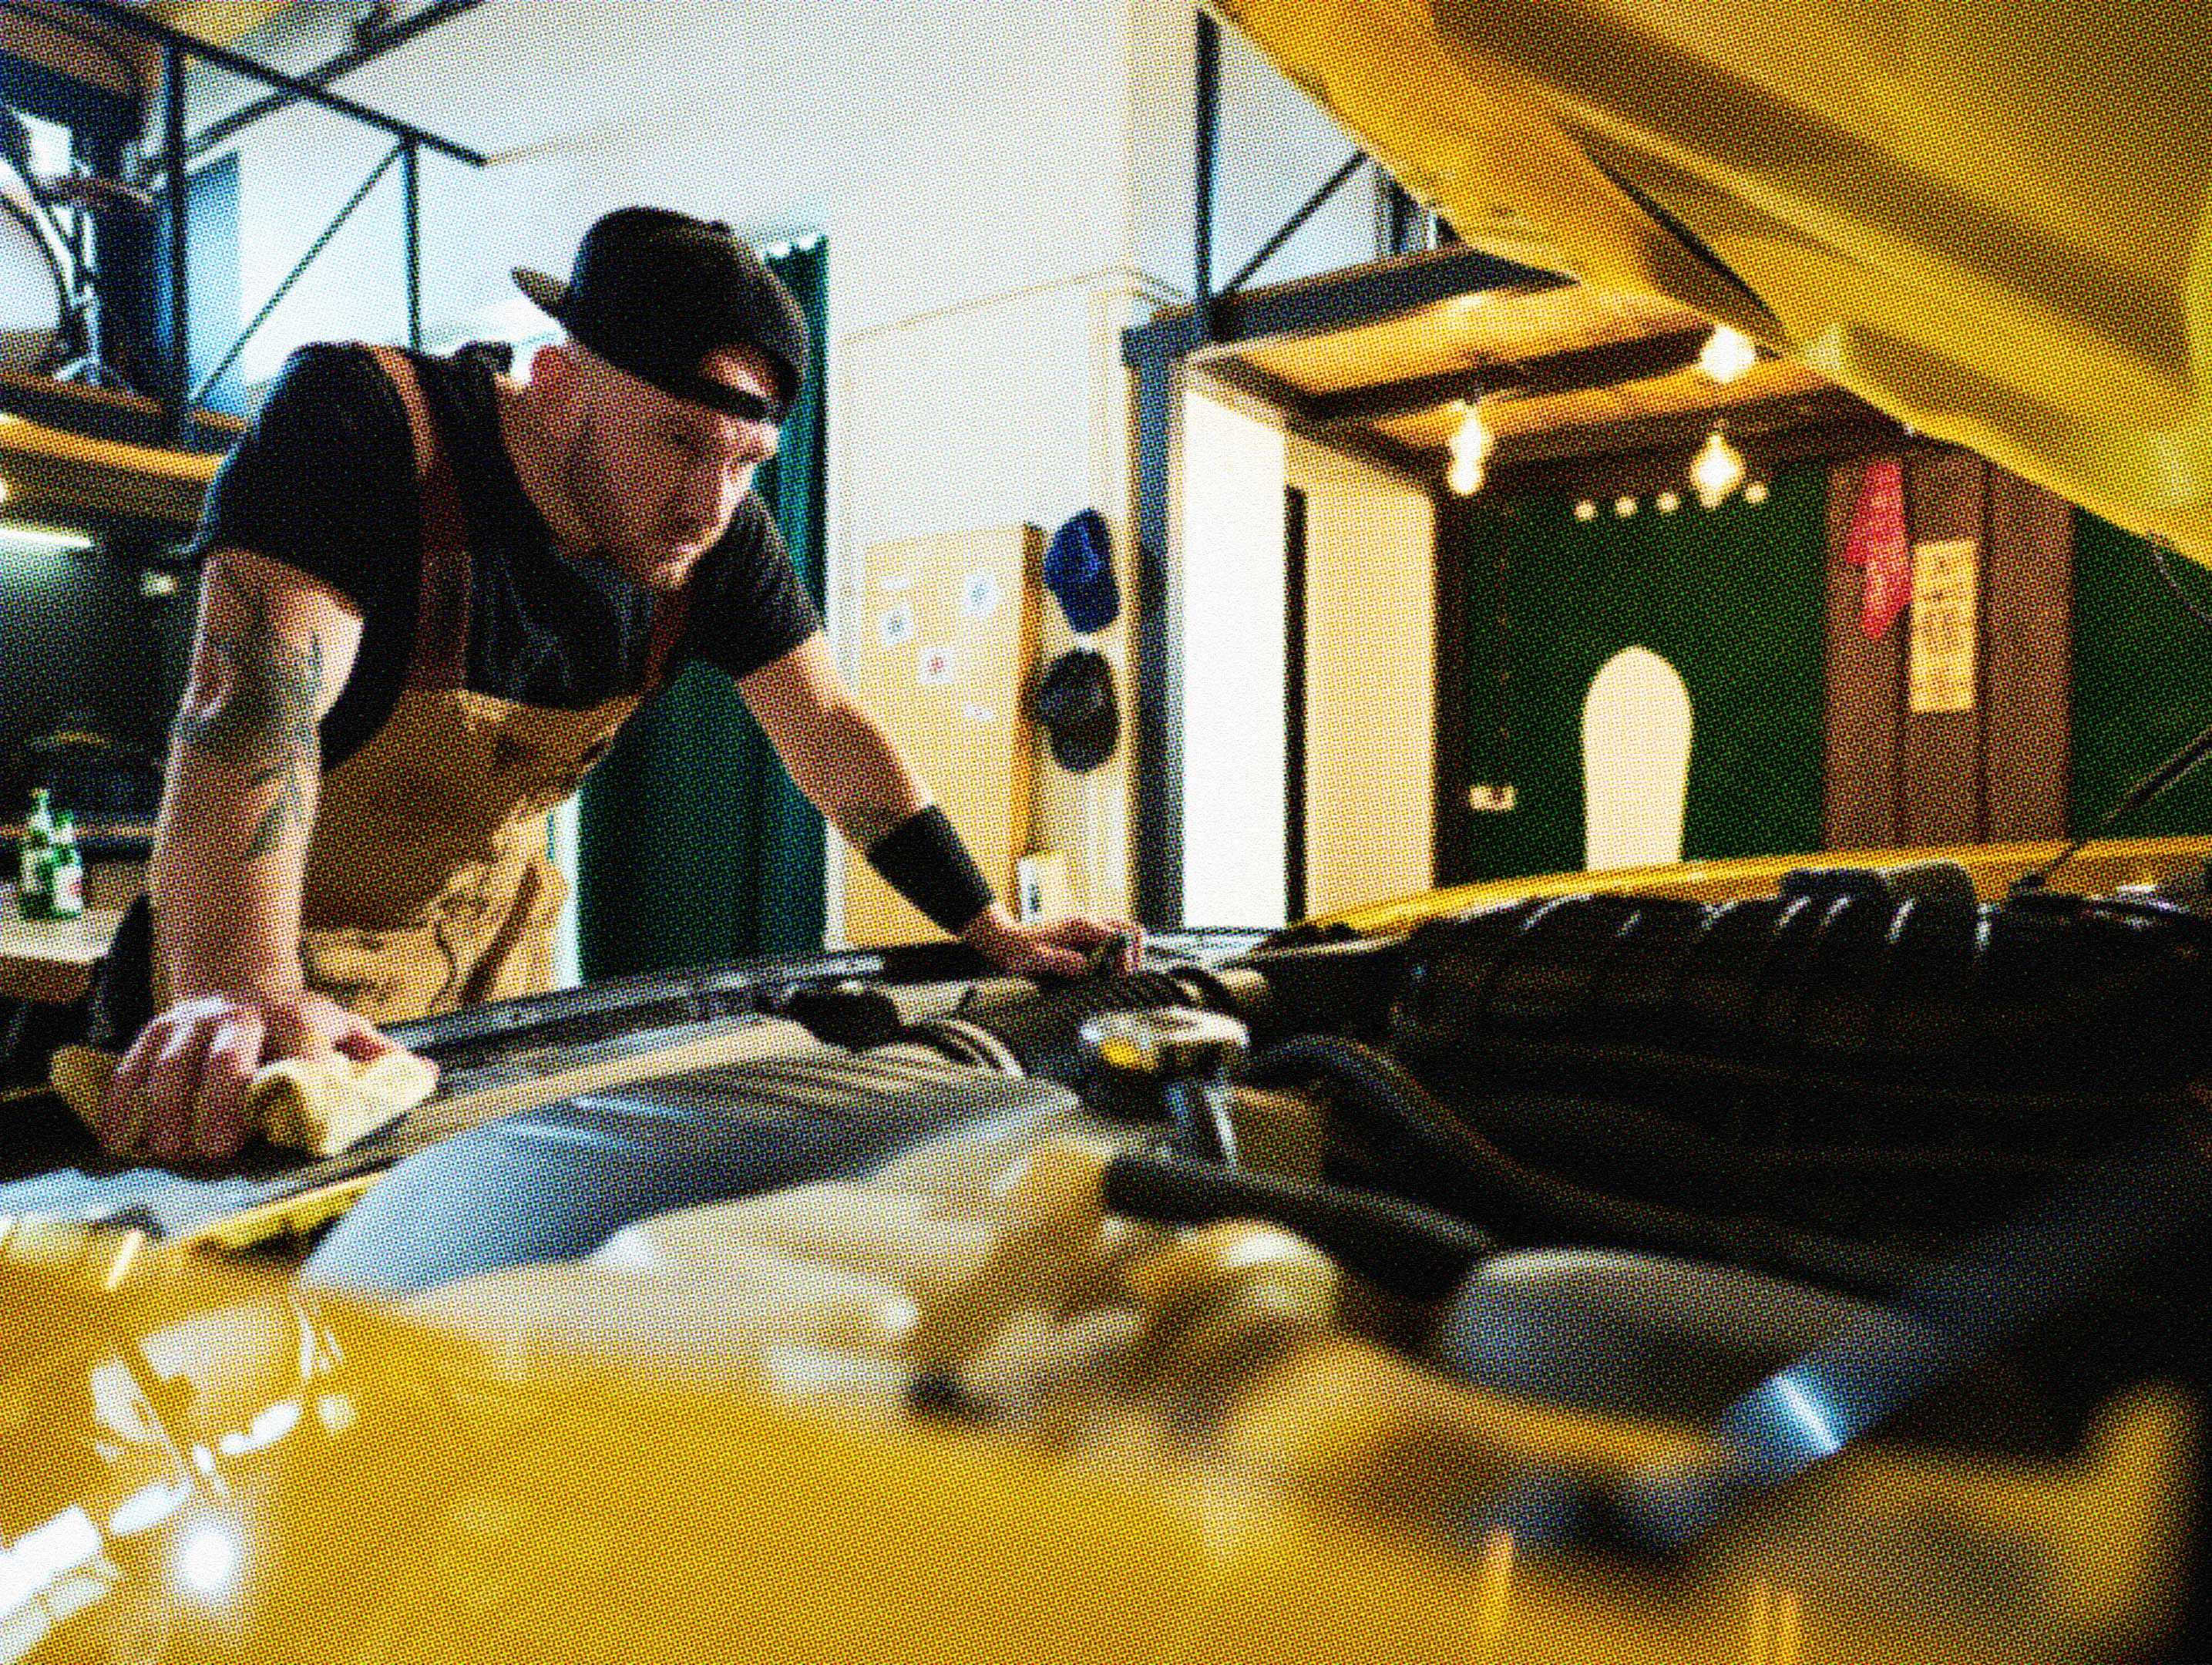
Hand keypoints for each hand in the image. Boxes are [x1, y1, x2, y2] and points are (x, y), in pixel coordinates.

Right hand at [97, 988, 403, 1163]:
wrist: (238, 977)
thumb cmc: (298, 1022)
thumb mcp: (343, 1028)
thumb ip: (379, 1057)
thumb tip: (428, 1076)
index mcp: (297, 1017)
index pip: (307, 1046)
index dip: (309, 1079)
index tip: (309, 1121)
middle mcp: (242, 1016)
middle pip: (231, 1056)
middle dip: (226, 1101)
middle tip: (223, 1147)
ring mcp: (193, 1023)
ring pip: (175, 1063)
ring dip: (169, 1108)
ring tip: (171, 1150)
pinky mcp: (155, 1032)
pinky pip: (131, 1066)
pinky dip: (122, 1102)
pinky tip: (118, 1138)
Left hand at [961, 903, 1142, 979]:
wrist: (1004, 941)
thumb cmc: (1017, 949)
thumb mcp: (1036, 958)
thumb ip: (1061, 962)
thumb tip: (1086, 968)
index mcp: (1082, 925)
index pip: (1123, 937)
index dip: (1125, 961)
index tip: (1115, 980)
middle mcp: (1091, 925)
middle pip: (1132, 932)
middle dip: (1134, 958)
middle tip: (1121, 980)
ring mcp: (1090, 933)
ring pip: (1125, 941)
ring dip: (1124, 962)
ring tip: (1108, 982)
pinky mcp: (1087, 942)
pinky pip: (1112, 950)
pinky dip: (1112, 965)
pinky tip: (1094, 980)